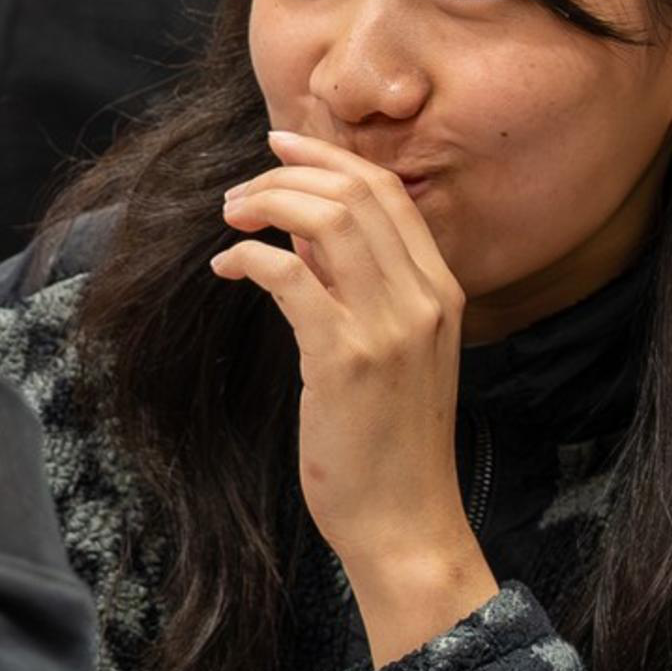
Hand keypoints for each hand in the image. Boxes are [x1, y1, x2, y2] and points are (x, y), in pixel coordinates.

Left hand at [213, 130, 495, 665]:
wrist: (406, 523)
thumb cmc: (390, 444)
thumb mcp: (392, 352)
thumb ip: (360, 288)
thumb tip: (309, 235)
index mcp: (442, 290)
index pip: (388, 192)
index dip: (329, 158)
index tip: (281, 147)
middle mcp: (424, 299)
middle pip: (356, 192)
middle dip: (289, 173)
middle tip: (241, 191)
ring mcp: (390, 327)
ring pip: (327, 219)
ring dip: (268, 205)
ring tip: (232, 220)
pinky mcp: (346, 359)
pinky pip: (289, 276)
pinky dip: (251, 258)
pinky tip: (229, 268)